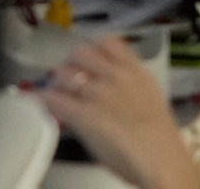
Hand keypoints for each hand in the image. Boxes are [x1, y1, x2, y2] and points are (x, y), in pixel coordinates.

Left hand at [36, 36, 199, 188]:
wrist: (158, 157)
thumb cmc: (159, 135)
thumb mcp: (150, 98)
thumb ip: (131, 86)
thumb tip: (114, 86)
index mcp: (135, 71)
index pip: (109, 43)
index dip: (95, 49)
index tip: (90, 58)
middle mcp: (114, 76)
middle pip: (81, 52)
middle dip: (72, 63)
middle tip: (70, 76)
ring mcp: (97, 94)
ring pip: (63, 73)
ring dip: (57, 81)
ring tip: (57, 91)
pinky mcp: (82, 115)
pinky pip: (53, 99)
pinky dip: (43, 99)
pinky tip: (40, 102)